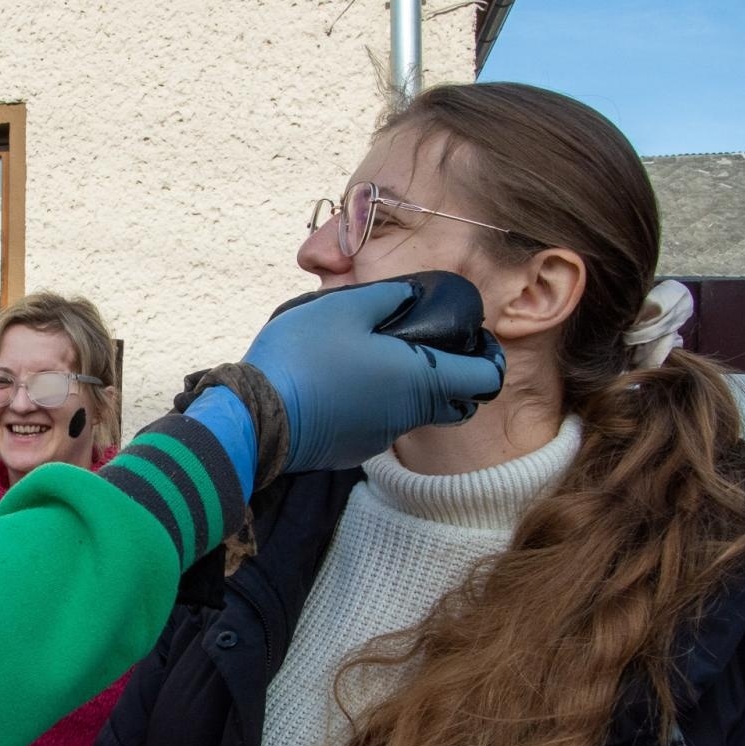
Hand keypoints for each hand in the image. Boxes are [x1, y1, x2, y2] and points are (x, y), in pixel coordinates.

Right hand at [243, 275, 504, 471]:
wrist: (256, 417)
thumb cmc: (305, 356)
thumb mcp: (346, 307)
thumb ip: (391, 297)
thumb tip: (414, 296)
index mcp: (421, 379)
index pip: (486, 378)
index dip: (488, 355)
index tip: (472, 337)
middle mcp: (410, 414)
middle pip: (456, 400)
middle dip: (452, 373)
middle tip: (425, 344)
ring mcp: (381, 438)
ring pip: (415, 411)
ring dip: (407, 386)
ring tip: (371, 357)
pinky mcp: (352, 449)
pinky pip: (379, 423)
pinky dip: (375, 403)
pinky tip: (341, 383)